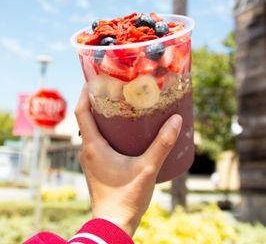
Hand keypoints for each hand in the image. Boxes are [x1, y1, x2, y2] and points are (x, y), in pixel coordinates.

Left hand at [75, 84, 181, 236]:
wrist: (113, 226)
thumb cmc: (126, 199)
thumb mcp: (147, 169)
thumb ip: (162, 144)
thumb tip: (176, 120)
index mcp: (93, 146)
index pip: (81, 111)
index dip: (86, 92)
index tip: (94, 78)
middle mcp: (87, 150)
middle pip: (86, 117)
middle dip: (97, 101)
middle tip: (113, 87)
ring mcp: (90, 159)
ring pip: (91, 130)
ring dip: (101, 116)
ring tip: (119, 104)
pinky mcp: (96, 167)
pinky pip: (96, 141)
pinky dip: (105, 130)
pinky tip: (123, 130)